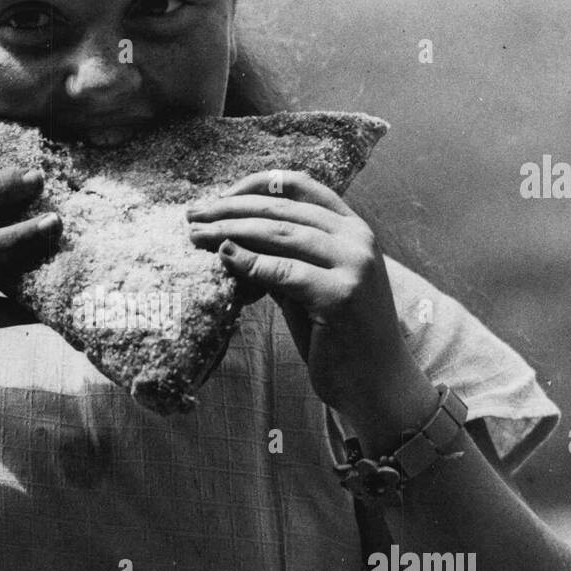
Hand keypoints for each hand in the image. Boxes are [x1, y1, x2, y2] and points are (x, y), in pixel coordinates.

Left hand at [186, 169, 434, 440]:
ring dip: (231, 231)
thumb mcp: (308, 288)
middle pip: (281, 209)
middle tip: (192, 215)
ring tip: (196, 236)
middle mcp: (357, 239)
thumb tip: (230, 241)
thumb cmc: (339, 338)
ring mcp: (353, 264)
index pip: (300, 186)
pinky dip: (250, 262)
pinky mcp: (340, 294)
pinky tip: (223, 258)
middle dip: (230, 209)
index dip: (254, 185)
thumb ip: (282, 260)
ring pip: (280, 234)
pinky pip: (284, 271)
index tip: (218, 196)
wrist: (378, 385)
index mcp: (353, 229)